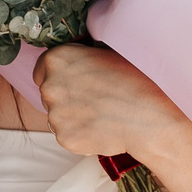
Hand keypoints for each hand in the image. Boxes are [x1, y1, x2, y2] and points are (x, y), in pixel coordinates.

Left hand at [32, 45, 191, 164]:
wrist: (150, 116)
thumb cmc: (135, 80)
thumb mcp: (106, 53)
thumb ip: (82, 57)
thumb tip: (78, 59)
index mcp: (57, 59)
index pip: (42, 69)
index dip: (59, 75)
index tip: (73, 81)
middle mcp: (49, 86)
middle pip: (49, 94)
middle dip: (66, 97)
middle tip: (93, 99)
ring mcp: (55, 115)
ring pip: (58, 117)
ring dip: (73, 117)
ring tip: (102, 115)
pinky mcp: (64, 138)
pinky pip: (68, 136)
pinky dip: (81, 135)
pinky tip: (103, 129)